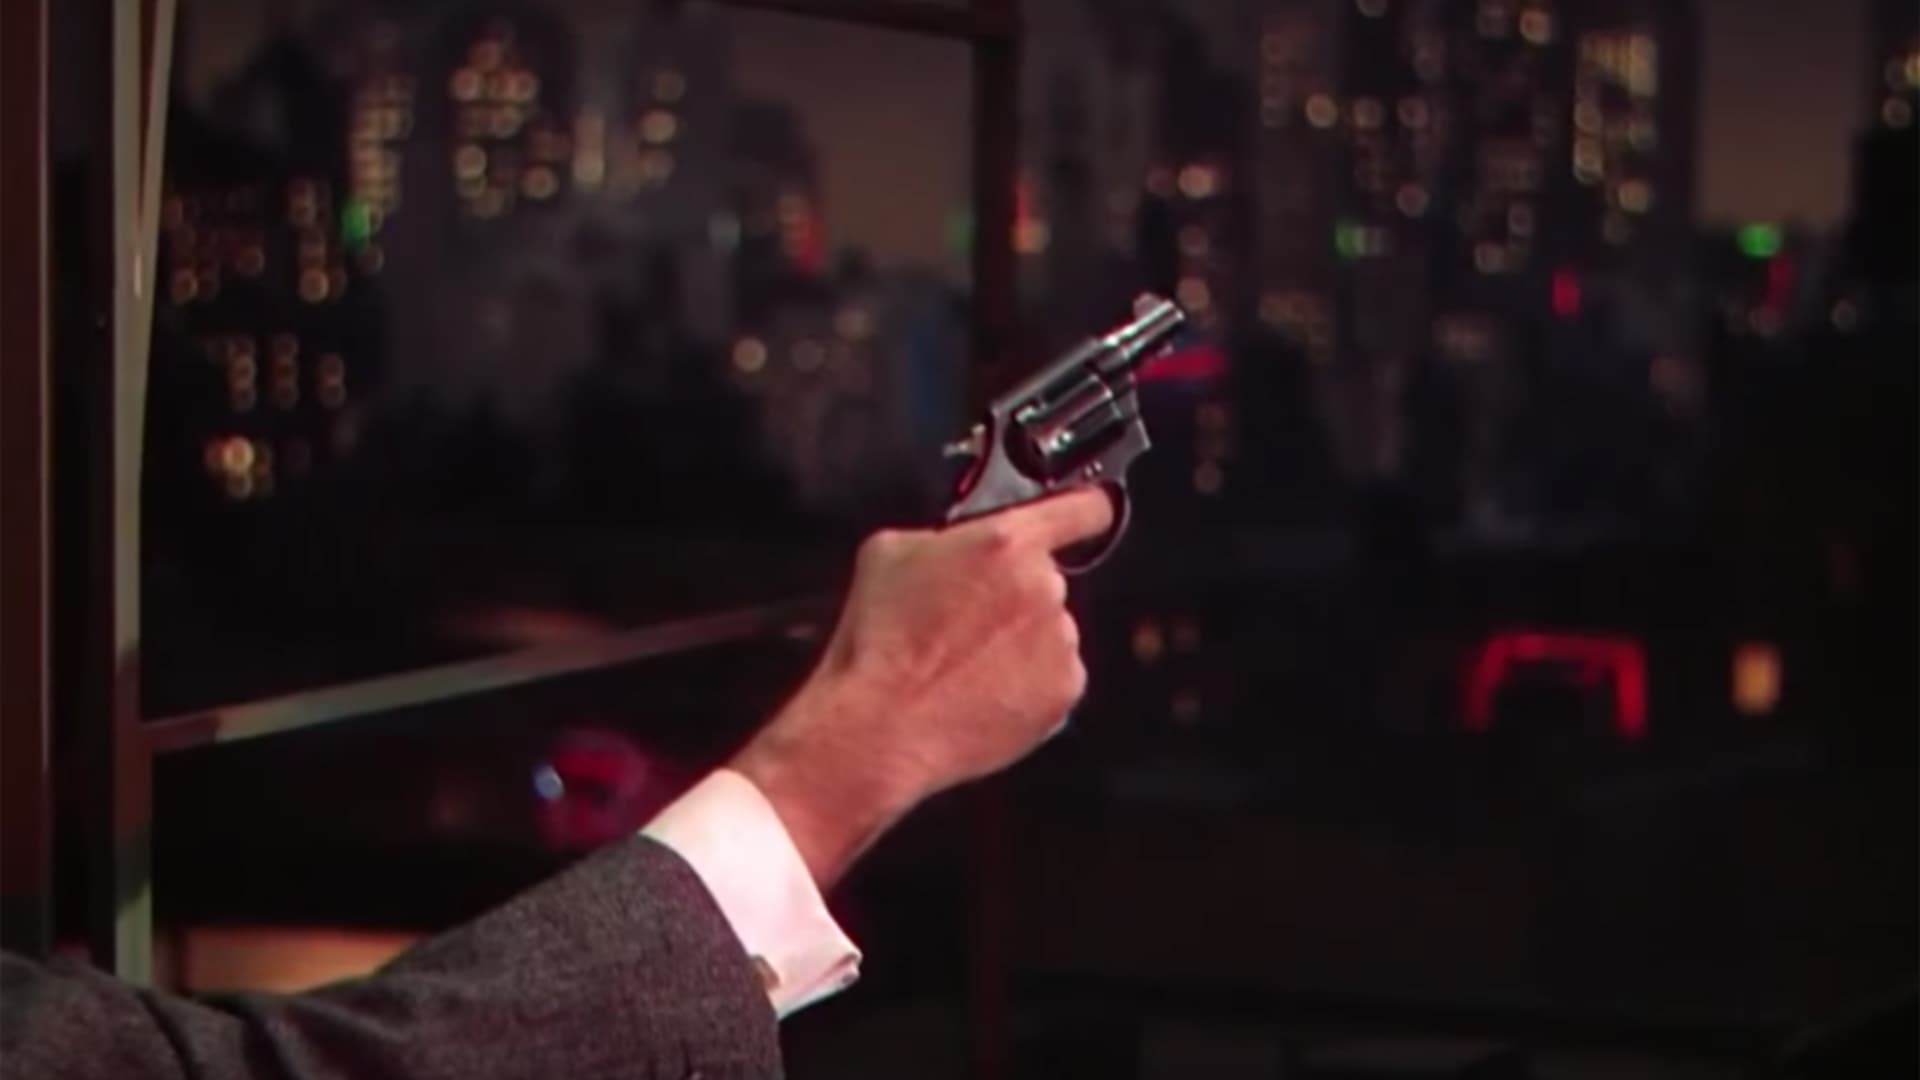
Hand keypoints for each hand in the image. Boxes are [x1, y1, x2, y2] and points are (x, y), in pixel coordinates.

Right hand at [731, 488, 1113, 886]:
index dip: (1085, 510)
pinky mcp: (1064, 692)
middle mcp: (1045, 587)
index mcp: (1007, 542)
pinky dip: (1027, 684)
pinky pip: (1054, 676)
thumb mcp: (889, 553)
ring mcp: (1061, 643)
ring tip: (965, 666)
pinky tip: (982, 692)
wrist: (883, 724)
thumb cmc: (880, 640)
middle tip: (965, 622)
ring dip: (1020, 642)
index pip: (1081, 509)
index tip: (1089, 515)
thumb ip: (943, 536)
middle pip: (1046, 579)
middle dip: (1013, 595)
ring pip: (1050, 631)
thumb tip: (958, 545)